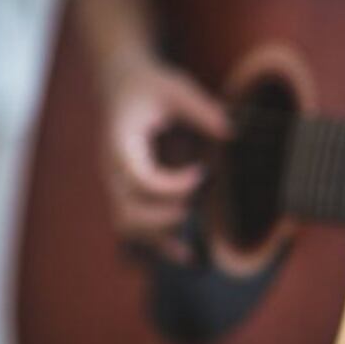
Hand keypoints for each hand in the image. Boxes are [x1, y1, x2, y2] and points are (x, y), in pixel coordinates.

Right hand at [100, 54, 230, 262]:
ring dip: (160, 239)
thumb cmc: (151, 87)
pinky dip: (160, 245)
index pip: (138, 177)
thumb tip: (231, 131)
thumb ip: (202, 109)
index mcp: (121, 142)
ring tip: (193, 249)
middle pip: (127, 211)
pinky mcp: (129, 194)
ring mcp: (118, 185)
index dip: (171, 184)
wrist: (122, 86)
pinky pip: (136, 230)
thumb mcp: (177, 88)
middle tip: (196, 206)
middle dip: (164, 218)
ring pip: (127, 226)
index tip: (204, 174)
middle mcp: (113, 169)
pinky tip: (190, 257)